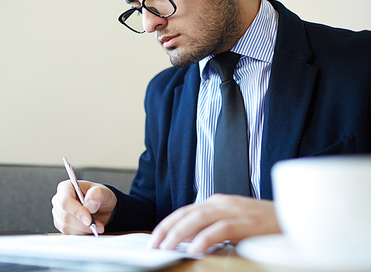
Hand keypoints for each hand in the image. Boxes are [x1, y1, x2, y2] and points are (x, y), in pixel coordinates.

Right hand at [51, 180, 116, 234]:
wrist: (102, 208)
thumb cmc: (99, 197)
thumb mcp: (104, 192)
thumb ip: (98, 194)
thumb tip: (90, 202)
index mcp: (66, 187)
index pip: (65, 201)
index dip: (76, 211)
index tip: (89, 220)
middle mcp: (59, 200)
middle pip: (66, 216)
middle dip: (83, 223)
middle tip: (98, 225)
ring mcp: (59, 213)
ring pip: (67, 227)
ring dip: (84, 229)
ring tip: (97, 226)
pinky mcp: (61, 225)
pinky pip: (69, 233)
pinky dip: (81, 233)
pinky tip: (90, 229)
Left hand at [148, 194, 280, 253]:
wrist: (297, 218)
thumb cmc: (263, 225)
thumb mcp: (233, 223)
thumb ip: (211, 228)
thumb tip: (187, 240)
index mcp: (217, 202)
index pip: (185, 212)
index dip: (167, 225)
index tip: (153, 238)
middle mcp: (222, 202)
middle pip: (187, 213)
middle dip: (166, 229)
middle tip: (153, 245)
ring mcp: (235, 210)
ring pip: (199, 219)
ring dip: (179, 233)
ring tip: (166, 247)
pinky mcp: (248, 222)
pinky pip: (222, 229)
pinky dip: (206, 238)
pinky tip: (194, 249)